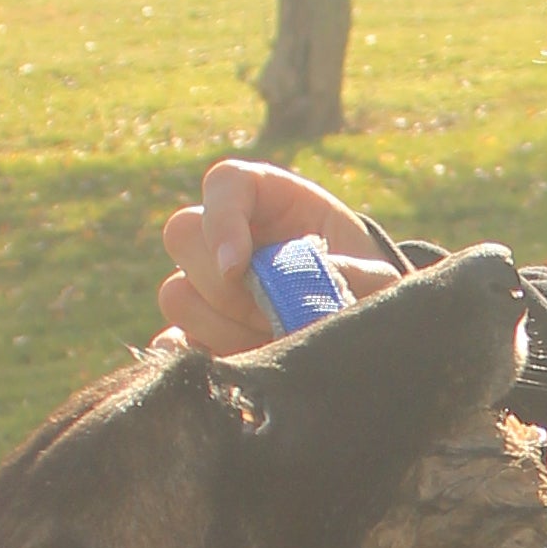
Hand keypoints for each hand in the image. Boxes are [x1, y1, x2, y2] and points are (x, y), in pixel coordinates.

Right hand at [157, 159, 401, 354]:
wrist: (357, 329)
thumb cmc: (367, 289)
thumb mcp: (376, 277)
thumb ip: (353, 274)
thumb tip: (312, 284)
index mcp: (268, 198)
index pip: (224, 183)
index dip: (222, 219)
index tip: (237, 266)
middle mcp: (225, 233)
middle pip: (182, 234)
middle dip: (226, 285)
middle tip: (270, 313)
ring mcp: (204, 282)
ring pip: (175, 294)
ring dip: (221, 326)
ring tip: (271, 339)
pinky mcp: (195, 330)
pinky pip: (170, 343)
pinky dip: (198, 356)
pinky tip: (239, 365)